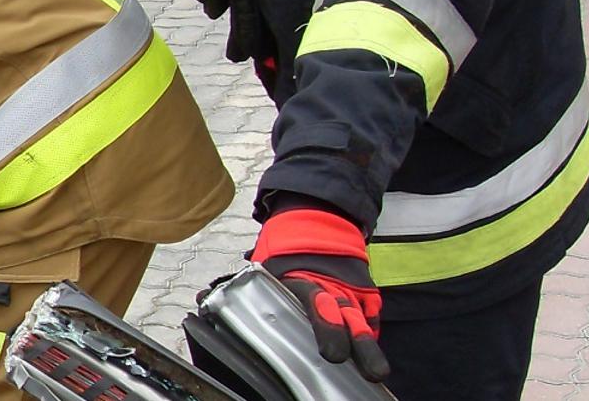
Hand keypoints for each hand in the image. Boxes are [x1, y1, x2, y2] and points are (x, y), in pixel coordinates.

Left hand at [252, 207, 390, 381]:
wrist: (315, 216)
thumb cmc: (286, 248)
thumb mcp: (266, 263)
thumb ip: (253, 285)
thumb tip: (211, 297)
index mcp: (303, 278)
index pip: (317, 303)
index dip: (327, 327)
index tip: (334, 354)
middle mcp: (331, 286)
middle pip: (345, 318)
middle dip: (354, 344)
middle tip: (367, 370)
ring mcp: (350, 289)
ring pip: (360, 319)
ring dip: (367, 345)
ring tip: (376, 371)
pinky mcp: (364, 290)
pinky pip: (370, 313)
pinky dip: (370, 330)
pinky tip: (370, 350)